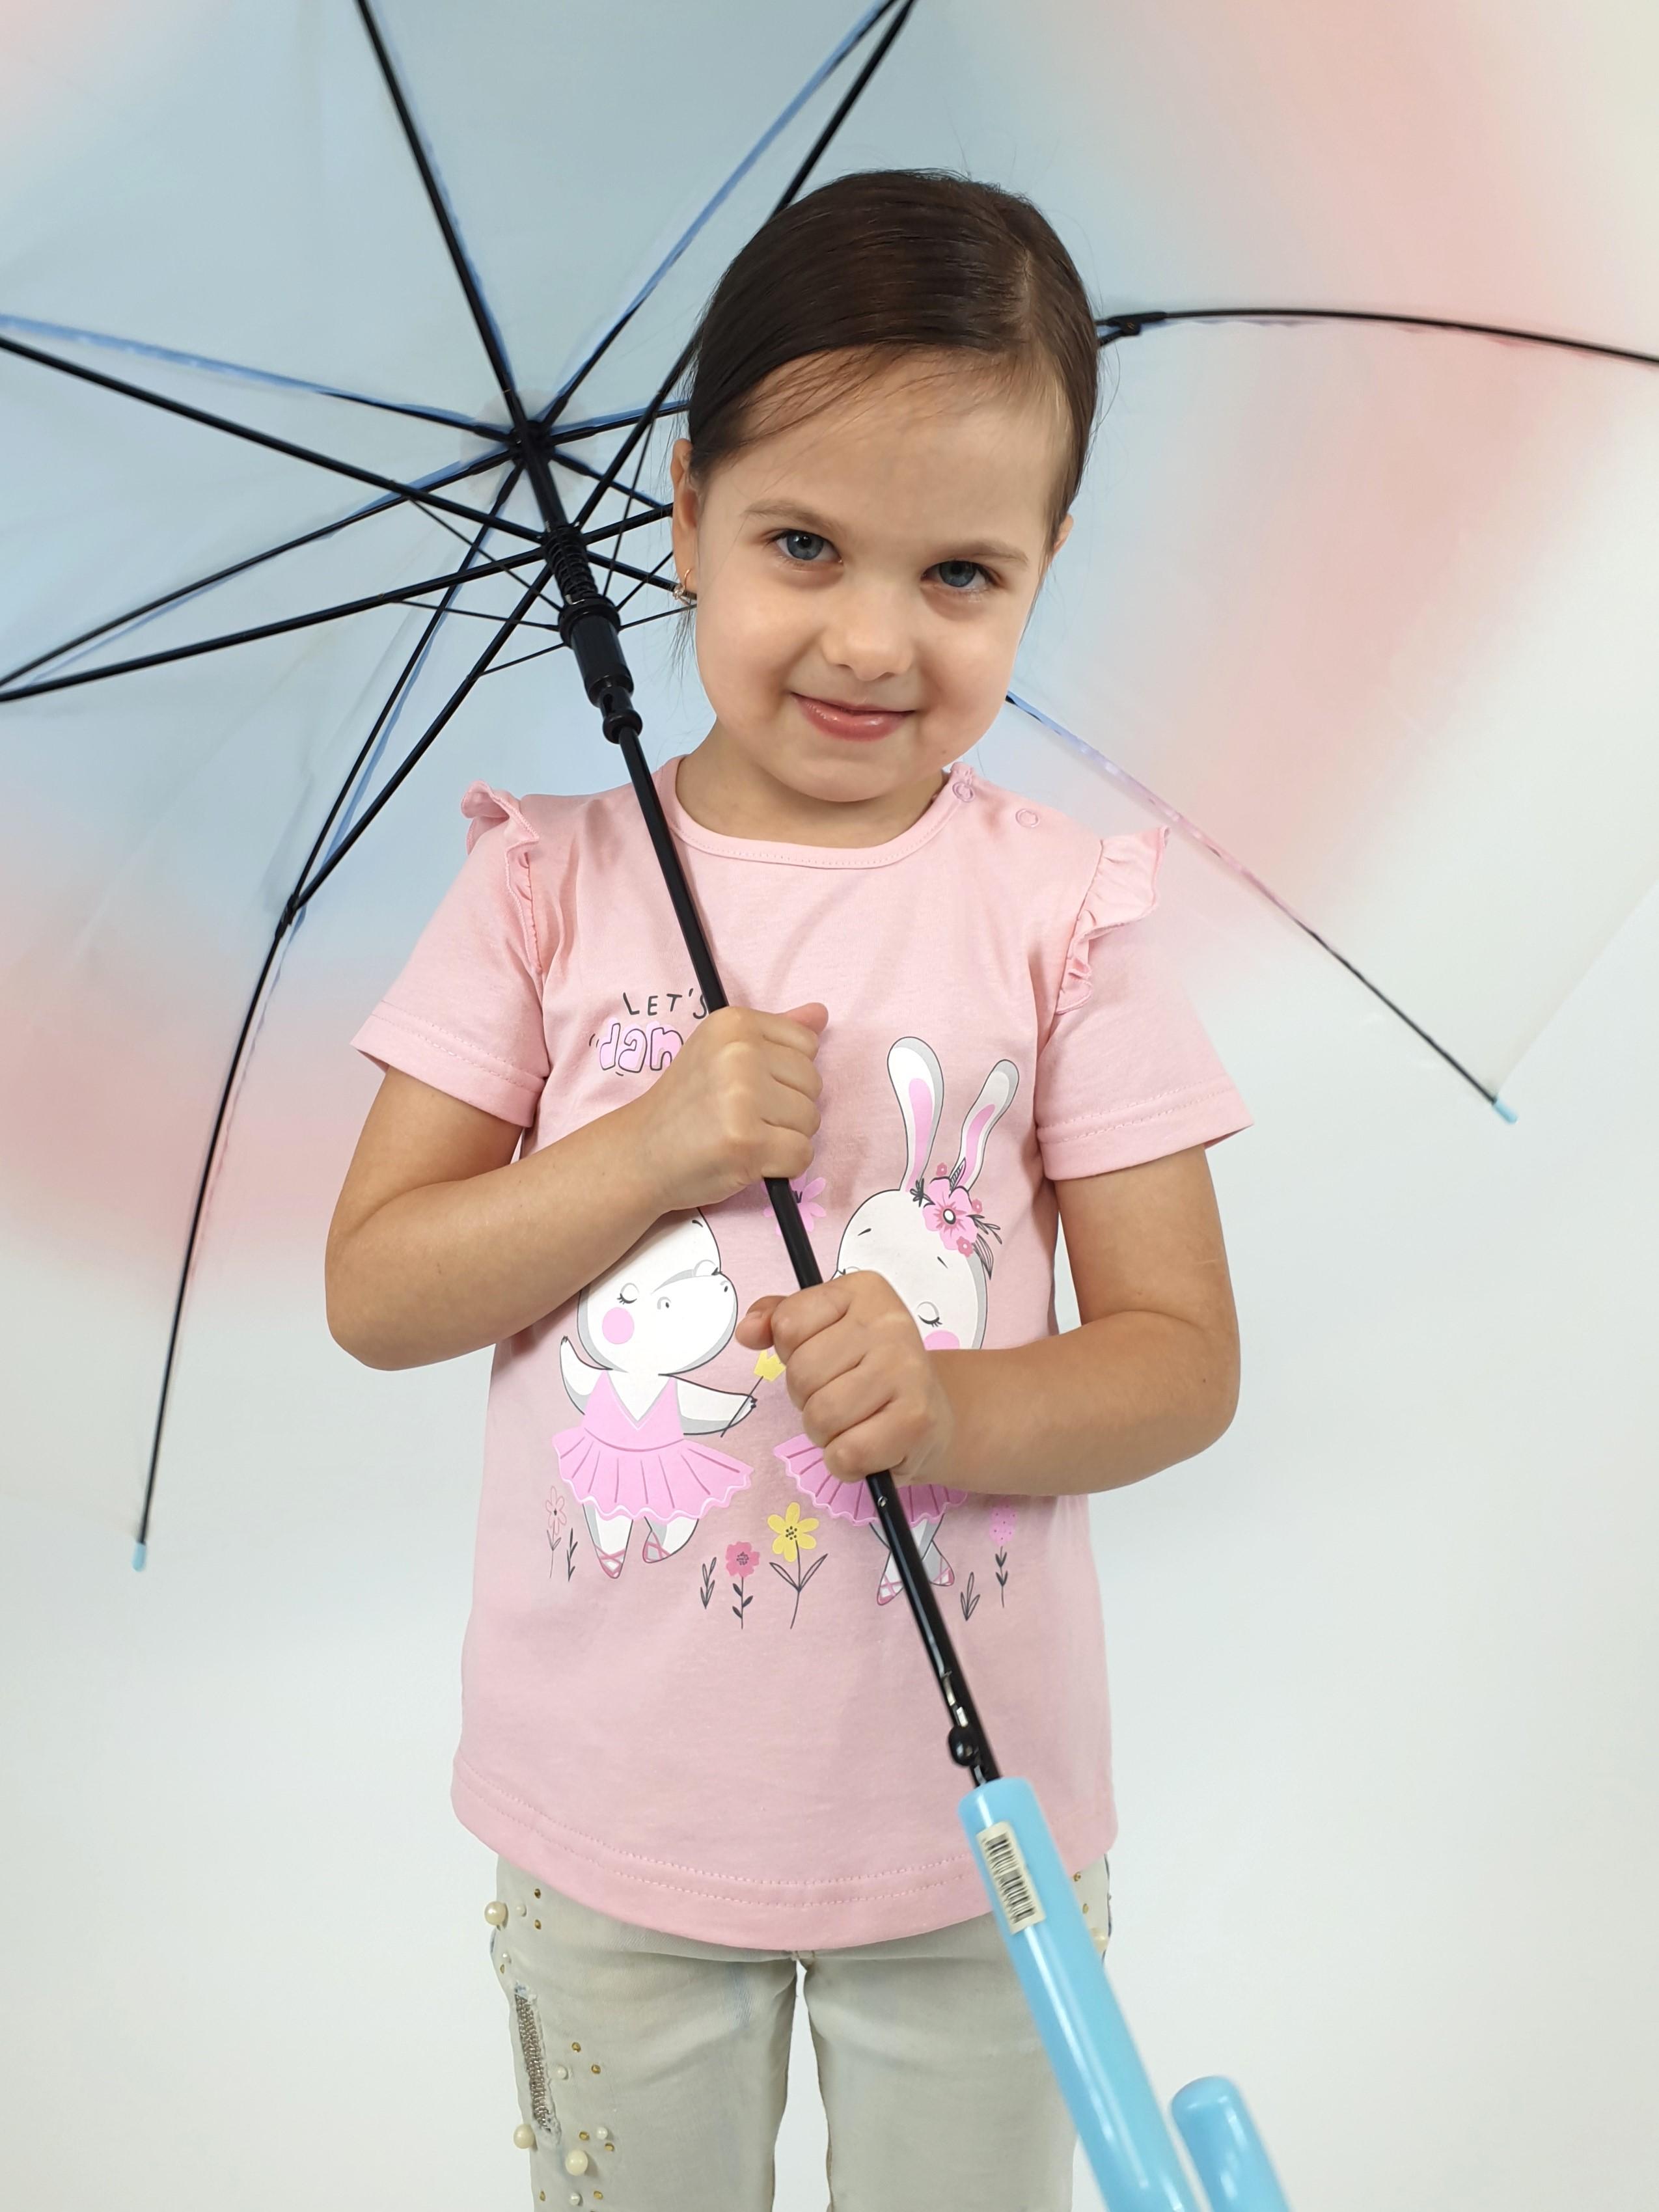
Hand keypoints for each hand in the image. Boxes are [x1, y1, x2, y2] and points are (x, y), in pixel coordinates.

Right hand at [631, 1002, 826, 1214]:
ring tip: (743, 1136)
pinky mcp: (747, 1142)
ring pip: (811, 1120)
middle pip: (813, 1083)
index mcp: (734, 1024)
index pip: (807, 1044)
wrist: (641, 1153)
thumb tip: (820, 1013)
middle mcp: (739, 1053)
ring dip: (785, 1138)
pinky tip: (749, 1159)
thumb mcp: (721, 1053)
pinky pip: (801, 1155)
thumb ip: (774, 1034)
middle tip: (743, 1116)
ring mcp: (742, 1097)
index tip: (749, 1086)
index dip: (785, 1074)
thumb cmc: (686, 1106)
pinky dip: (782, 1167)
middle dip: (788, 1108)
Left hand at [735, 1272, 955, 1486]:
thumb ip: (780, 1320)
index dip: (792, 1353)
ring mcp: (907, 1369)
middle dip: (808, 1398)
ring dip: (825, 1433)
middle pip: (801, 1374)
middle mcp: (891, 1322)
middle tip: (840, 1396)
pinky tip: (868, 1446)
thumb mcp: (824, 1331)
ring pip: (820, 1416)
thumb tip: (747, 1331)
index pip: (787, 1324)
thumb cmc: (869, 1371)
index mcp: (864, 1290)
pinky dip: (845, 1462)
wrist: (934, 1415)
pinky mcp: (916, 1418)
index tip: (823, 1358)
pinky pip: (846, 1453)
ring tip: (854, 1422)